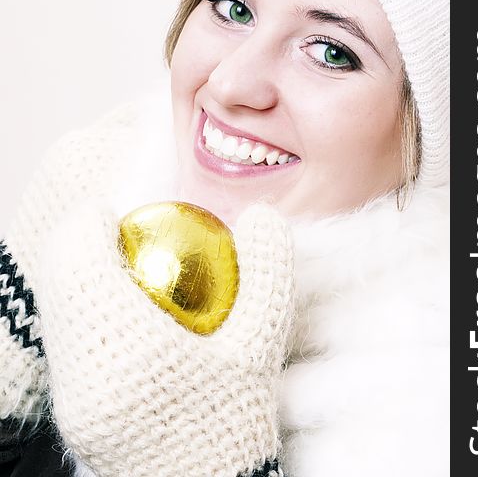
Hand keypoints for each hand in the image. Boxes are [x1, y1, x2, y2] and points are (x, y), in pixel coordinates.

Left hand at [33, 201, 293, 476]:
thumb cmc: (236, 420)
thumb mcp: (261, 345)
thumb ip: (268, 273)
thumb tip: (261, 215)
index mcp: (129, 352)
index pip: (78, 263)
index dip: (86, 223)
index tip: (112, 211)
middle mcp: (85, 376)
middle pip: (58, 283)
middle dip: (79, 244)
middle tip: (116, 233)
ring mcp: (71, 397)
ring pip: (55, 311)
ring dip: (78, 275)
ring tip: (117, 266)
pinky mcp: (70, 411)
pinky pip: (63, 339)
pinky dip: (80, 308)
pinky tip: (116, 310)